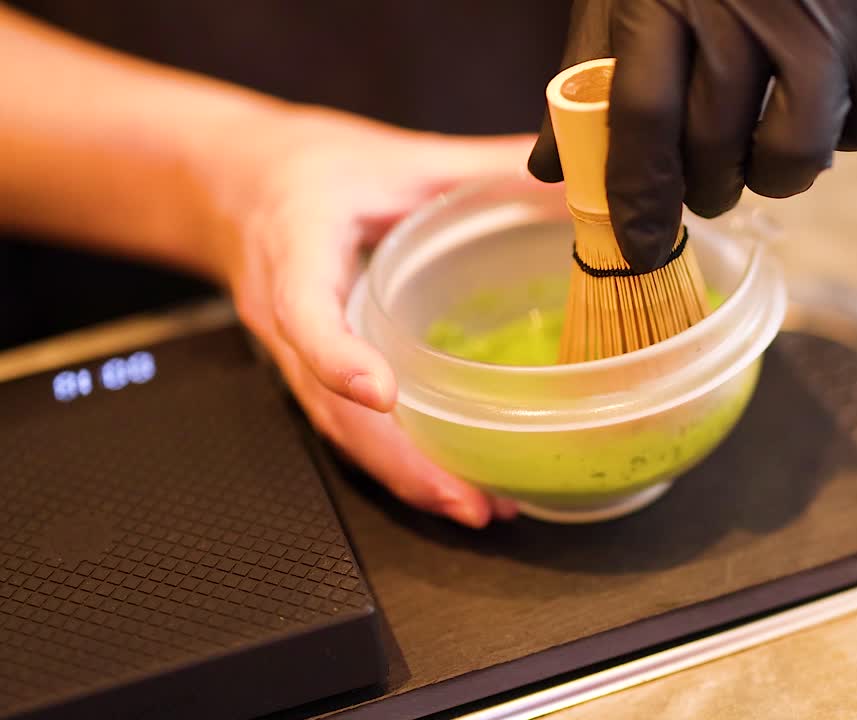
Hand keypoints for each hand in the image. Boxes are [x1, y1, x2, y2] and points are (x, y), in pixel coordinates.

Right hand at [205, 106, 533, 527]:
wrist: (230, 184)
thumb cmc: (307, 168)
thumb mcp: (393, 156)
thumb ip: (475, 165)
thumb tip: (560, 166)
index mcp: (295, 247)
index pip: (305, 309)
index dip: (338, 356)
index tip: (381, 394)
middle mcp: (284, 315)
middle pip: (330, 404)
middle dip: (399, 461)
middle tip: (469, 499)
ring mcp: (293, 356)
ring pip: (340, 431)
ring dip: (405, 477)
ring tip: (477, 507)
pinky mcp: (311, 375)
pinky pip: (348, 428)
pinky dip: (397, 462)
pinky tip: (451, 483)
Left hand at [527, 0, 856, 270]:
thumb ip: (593, 62)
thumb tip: (553, 166)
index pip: (640, 121)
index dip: (636, 200)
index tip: (636, 248)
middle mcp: (750, 5)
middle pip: (712, 151)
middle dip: (701, 187)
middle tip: (704, 179)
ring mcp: (831, 25)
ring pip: (792, 160)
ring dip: (770, 173)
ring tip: (762, 143)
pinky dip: (843, 132)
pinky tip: (828, 91)